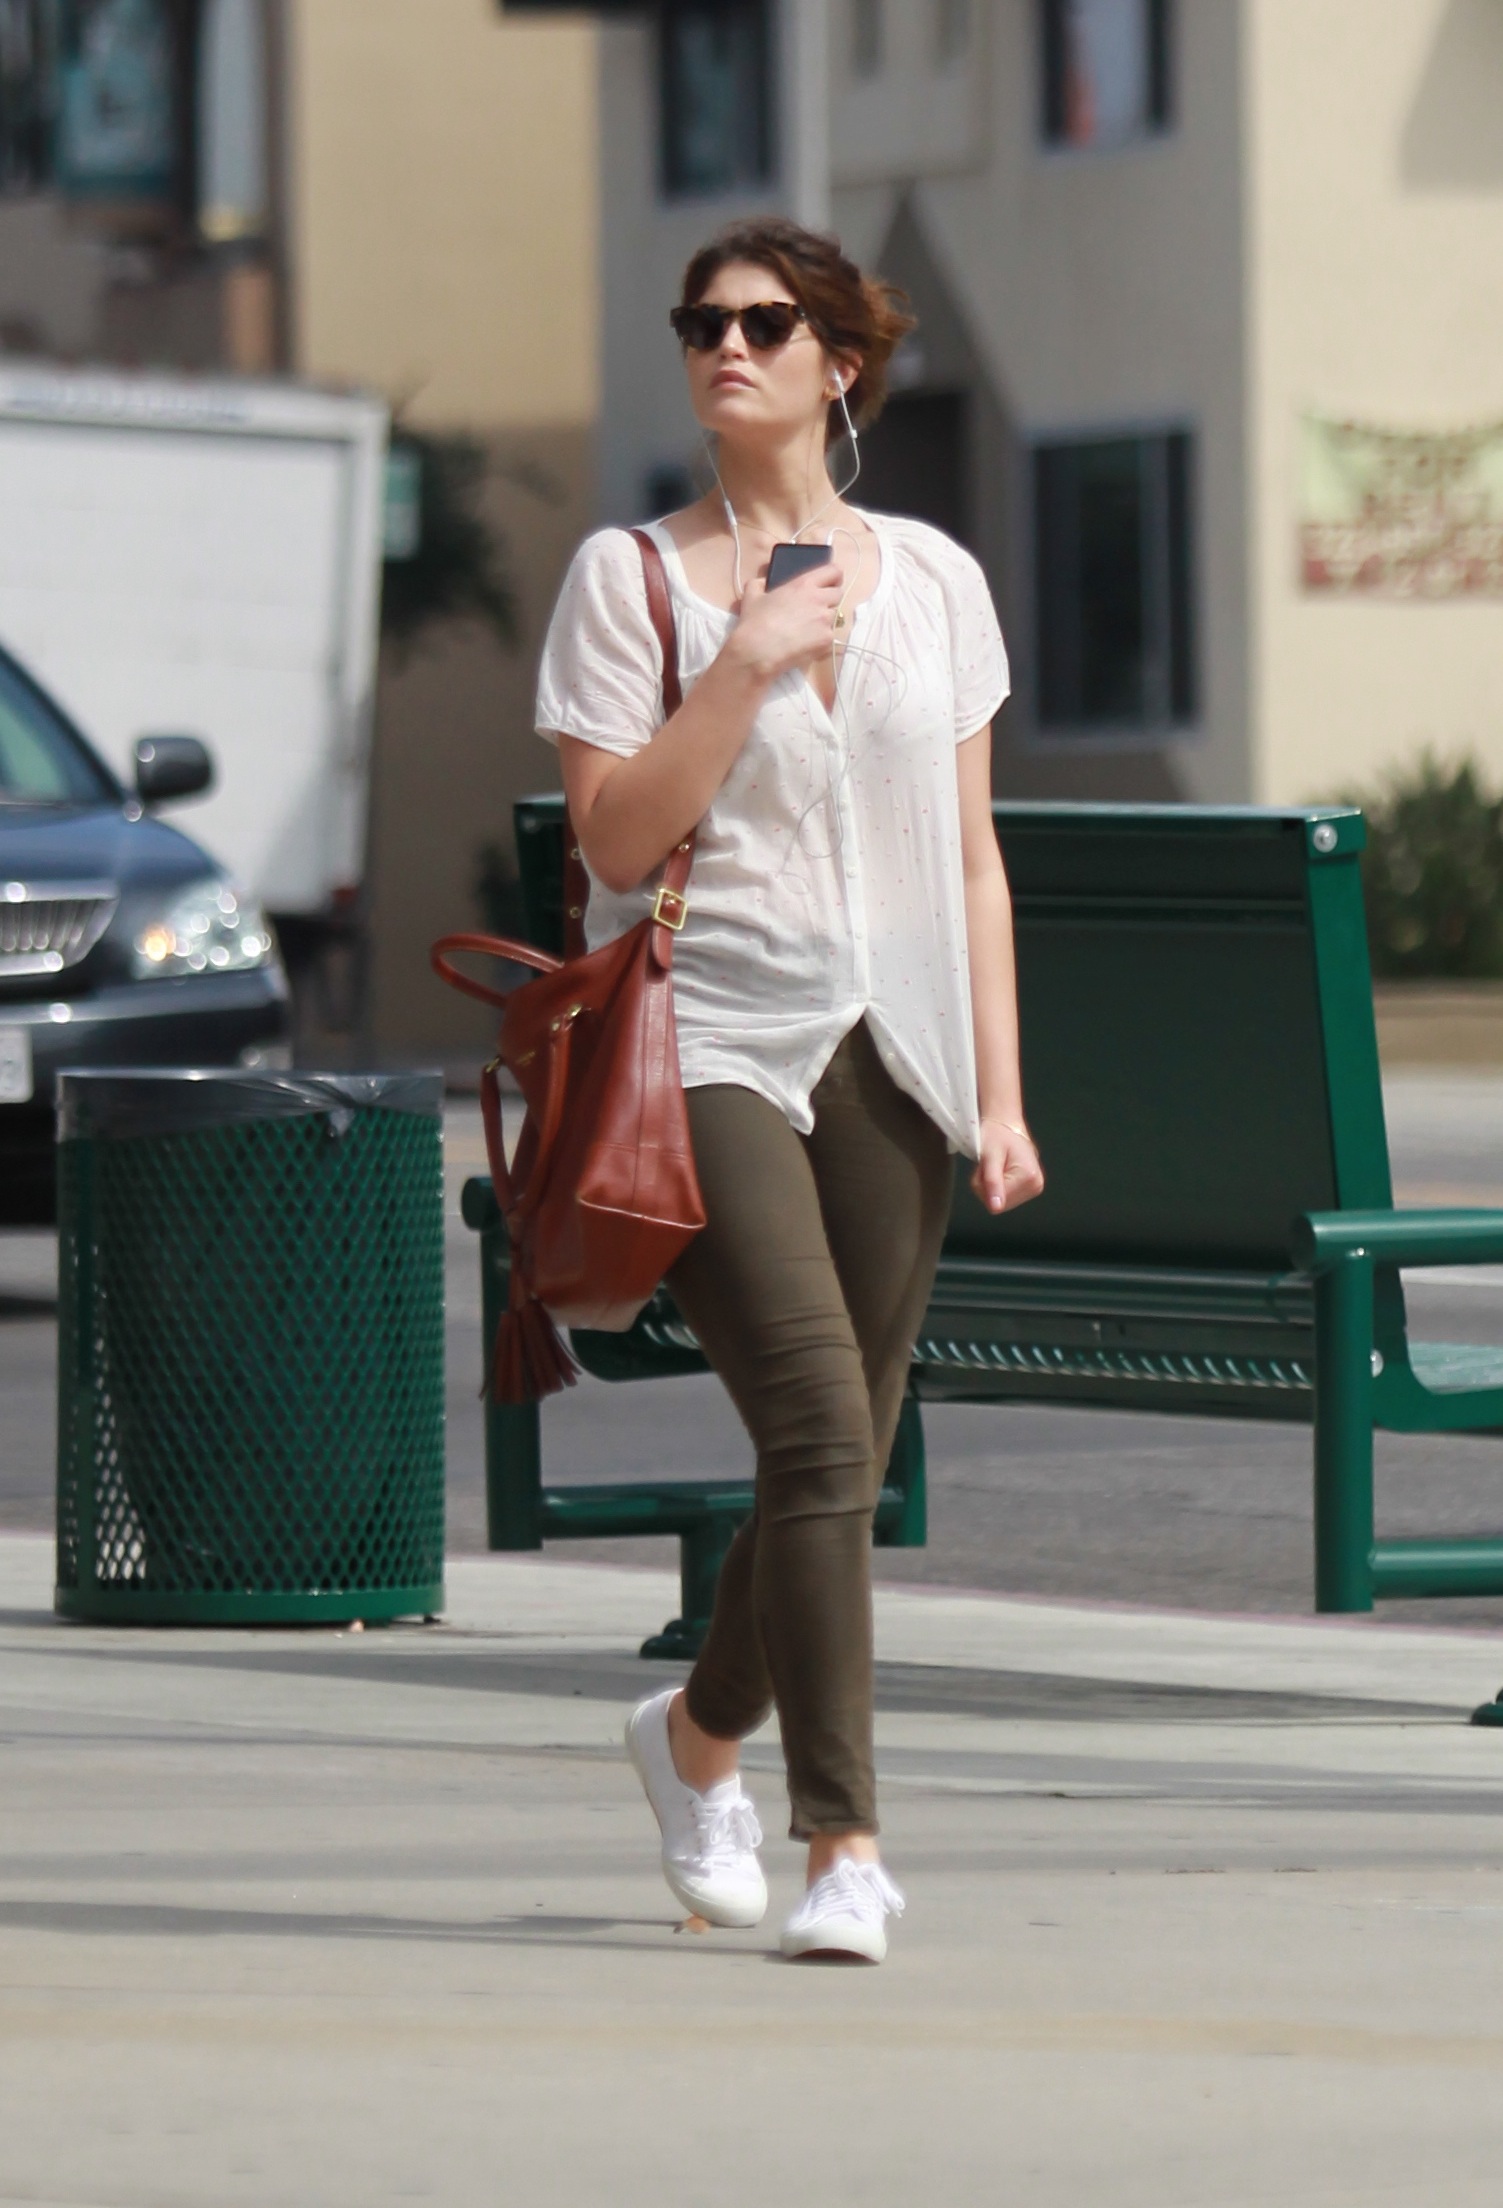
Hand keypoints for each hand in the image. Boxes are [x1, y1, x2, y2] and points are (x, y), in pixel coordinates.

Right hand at [728, 563, 843, 682]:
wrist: (758, 651)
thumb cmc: (755, 622)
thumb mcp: (752, 595)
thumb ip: (760, 583)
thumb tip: (762, 582)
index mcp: (804, 584)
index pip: (834, 571)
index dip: (834, 576)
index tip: (830, 582)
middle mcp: (819, 599)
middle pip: (838, 594)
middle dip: (829, 599)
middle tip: (815, 608)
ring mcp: (825, 620)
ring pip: (835, 616)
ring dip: (825, 619)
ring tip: (808, 628)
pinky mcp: (827, 640)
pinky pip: (830, 636)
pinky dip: (821, 639)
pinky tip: (806, 643)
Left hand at [971, 1118, 1044, 1214]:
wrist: (1005, 1126)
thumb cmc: (996, 1136)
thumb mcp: (990, 1157)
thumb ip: (992, 1183)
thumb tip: (996, 1208)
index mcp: (1030, 1178)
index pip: (997, 1203)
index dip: (984, 1186)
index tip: (986, 1166)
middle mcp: (1036, 1186)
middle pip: (1000, 1205)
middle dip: (987, 1187)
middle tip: (989, 1166)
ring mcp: (1034, 1188)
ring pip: (1000, 1203)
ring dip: (990, 1186)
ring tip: (994, 1166)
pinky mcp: (1028, 1188)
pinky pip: (1004, 1197)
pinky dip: (995, 1186)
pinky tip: (1000, 1171)